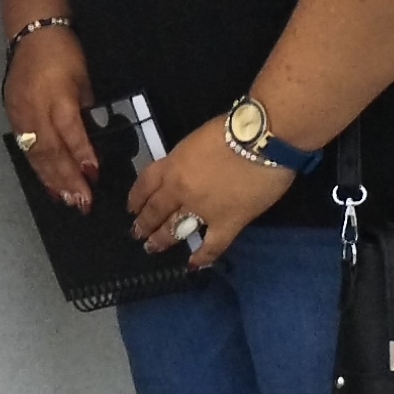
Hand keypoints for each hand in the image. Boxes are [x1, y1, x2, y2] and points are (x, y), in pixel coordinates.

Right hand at [5, 26, 98, 213]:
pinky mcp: (12, 116)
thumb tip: (90, 142)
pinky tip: (49, 184)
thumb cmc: (65, 54)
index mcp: (57, 95)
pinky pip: (25, 148)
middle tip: (82, 201)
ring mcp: (20, 114)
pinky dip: (38, 169)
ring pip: (35, 154)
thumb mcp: (83, 80)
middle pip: (50, 149)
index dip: (81, 153)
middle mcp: (35, 108)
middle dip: (67, 177)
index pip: (69, 130)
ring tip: (67, 200)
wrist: (31, 34)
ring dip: (52, 179)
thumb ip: (85, 111)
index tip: (94, 175)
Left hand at [119, 126, 289, 269]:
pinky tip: (192, 265)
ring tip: (152, 247)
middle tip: (136, 233)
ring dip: (161, 239)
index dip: (136, 198)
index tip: (131, 208)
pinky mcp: (228, 223)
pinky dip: (202, 257)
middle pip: (155, 209)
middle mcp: (180, 190)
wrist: (262, 139)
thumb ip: (186, 159)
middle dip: (144, 223)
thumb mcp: (196, 140)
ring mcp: (202, 209)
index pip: (145, 184)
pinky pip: (211, 245)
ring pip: (174, 229)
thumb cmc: (233, 128)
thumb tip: (188, 171)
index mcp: (172, 164)